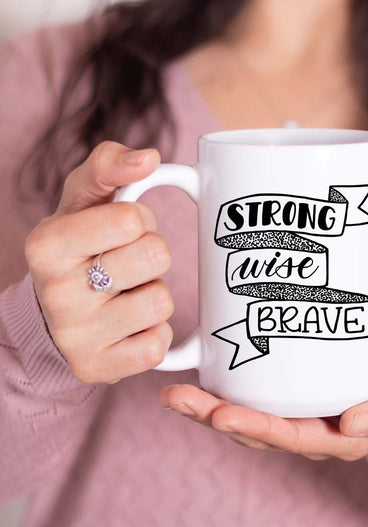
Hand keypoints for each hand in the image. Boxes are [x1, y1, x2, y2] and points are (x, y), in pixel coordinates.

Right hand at [25, 141, 174, 383]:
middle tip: (129, 263)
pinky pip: (157, 346)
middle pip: (154, 256)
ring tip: (129, 294)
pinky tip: (131, 326)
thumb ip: (110, 166)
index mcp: (47, 244)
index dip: (140, 220)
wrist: (54, 314)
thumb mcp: (83, 199)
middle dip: (152, 254)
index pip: (130, 218)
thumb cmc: (80, 247)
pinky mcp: (99, 368)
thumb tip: (149, 157)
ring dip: (155, 294)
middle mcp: (56, 292)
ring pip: (161, 302)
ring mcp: (77, 336)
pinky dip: (154, 333)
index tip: (122, 230)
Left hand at [160, 328, 367, 460]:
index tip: (224, 412)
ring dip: (210, 409)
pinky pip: (254, 398)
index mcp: (346, 436)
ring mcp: (302, 411)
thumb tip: (356, 423)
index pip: (295, 440)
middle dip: (218, 419)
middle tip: (182, 400)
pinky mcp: (292, 390)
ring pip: (251, 418)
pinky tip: (198, 376)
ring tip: (175, 394)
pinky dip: (223, 392)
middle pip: (261, 432)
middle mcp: (318, 430)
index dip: (259, 429)